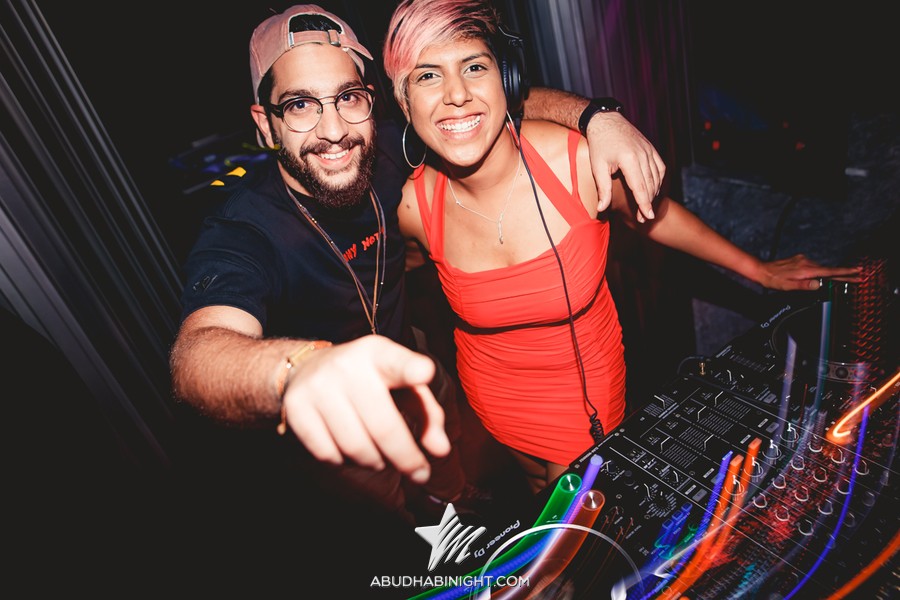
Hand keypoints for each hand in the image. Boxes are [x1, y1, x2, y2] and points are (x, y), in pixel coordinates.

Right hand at [281, 335, 449, 483]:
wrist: (305, 369)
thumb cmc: (366, 379)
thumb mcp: (398, 382)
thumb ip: (427, 412)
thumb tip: (440, 450)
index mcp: (378, 354)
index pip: (396, 362)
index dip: (411, 369)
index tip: (425, 373)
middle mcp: (346, 367)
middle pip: (383, 427)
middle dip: (407, 458)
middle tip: (420, 473)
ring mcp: (318, 388)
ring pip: (356, 448)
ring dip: (377, 462)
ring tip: (383, 458)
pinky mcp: (297, 409)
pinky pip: (329, 454)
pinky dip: (346, 462)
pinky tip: (352, 452)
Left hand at [585, 111, 665, 221]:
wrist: (606, 121)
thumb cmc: (599, 145)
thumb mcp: (597, 167)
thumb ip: (603, 189)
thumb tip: (601, 209)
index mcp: (630, 160)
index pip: (640, 187)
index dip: (645, 204)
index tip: (648, 216)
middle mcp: (643, 155)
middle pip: (650, 185)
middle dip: (648, 203)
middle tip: (644, 218)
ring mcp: (649, 150)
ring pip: (657, 177)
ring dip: (654, 193)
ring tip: (647, 207)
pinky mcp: (651, 148)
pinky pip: (660, 167)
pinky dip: (659, 180)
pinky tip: (654, 190)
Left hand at [756, 254, 862, 290]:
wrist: (762, 270)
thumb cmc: (773, 280)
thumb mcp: (788, 286)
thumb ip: (804, 286)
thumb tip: (819, 285)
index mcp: (806, 270)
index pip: (829, 272)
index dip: (844, 273)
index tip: (857, 272)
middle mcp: (806, 263)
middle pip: (829, 270)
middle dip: (843, 274)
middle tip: (858, 276)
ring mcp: (803, 260)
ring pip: (821, 269)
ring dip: (831, 274)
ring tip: (844, 278)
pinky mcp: (800, 260)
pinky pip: (814, 267)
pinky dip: (820, 271)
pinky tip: (820, 276)